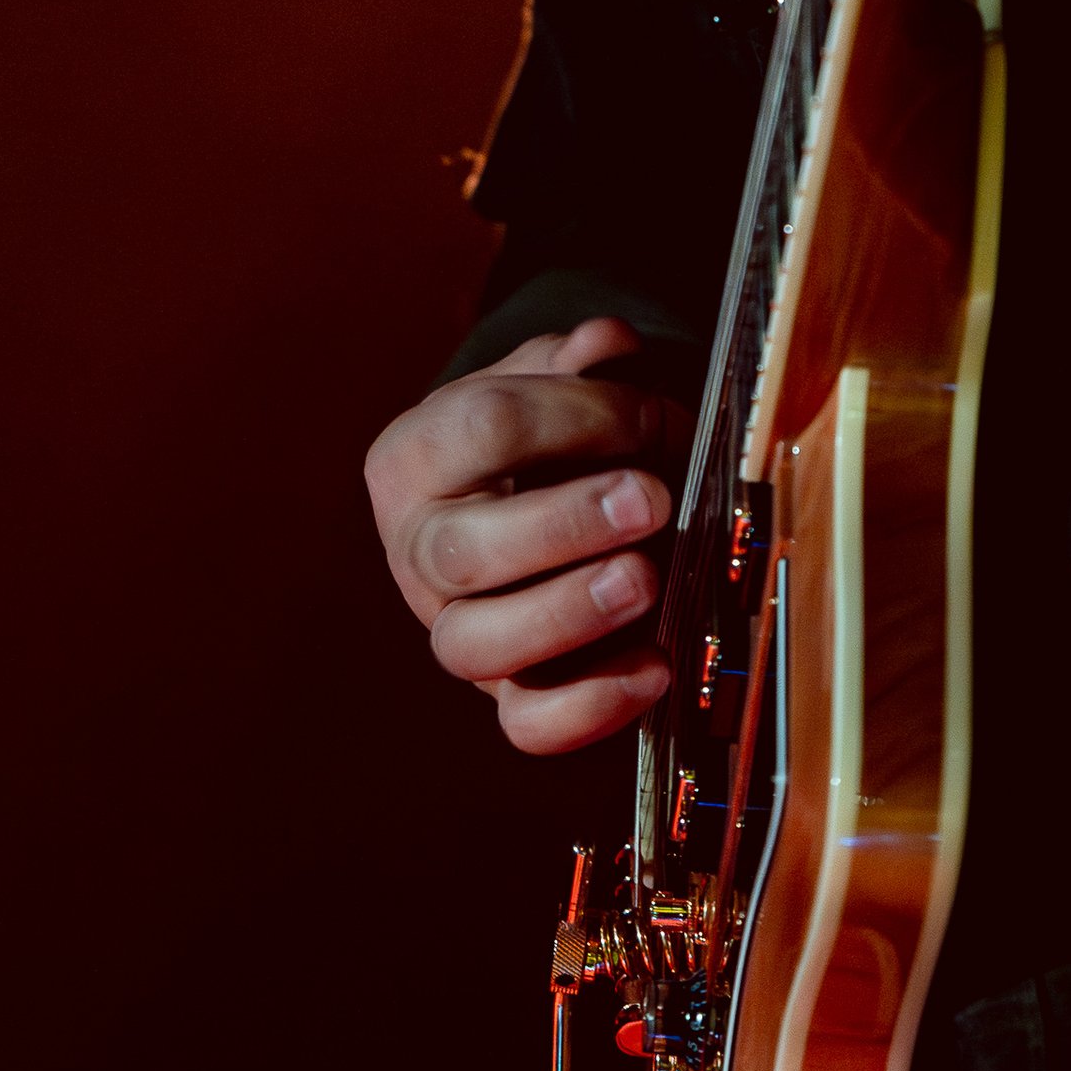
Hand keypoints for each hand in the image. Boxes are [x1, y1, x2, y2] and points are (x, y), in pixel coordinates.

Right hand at [364, 317, 689, 755]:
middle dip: (565, 523)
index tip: (647, 413)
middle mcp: (417, 549)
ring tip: (646, 580)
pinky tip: (656, 666)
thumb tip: (607, 345)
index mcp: (413, 457)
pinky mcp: (503, 691)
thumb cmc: (535, 435)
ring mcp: (452, 628)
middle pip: (462, 550)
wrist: (513, 499)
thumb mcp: (543, 380)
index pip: (479, 428)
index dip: (574, 416)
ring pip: (476, 645)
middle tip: (651, 499)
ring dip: (569, 613)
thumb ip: (573, 361)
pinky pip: (526, 724)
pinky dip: (591, 708)